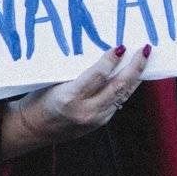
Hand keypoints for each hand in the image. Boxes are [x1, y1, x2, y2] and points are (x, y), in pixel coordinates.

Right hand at [2, 43, 148, 158]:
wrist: (33, 129)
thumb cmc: (39, 101)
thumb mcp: (53, 83)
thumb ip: (78, 74)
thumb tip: (103, 56)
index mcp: (69, 97)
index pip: (98, 75)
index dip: (112, 59)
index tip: (121, 46)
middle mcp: (85, 110)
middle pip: (118, 85)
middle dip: (134, 66)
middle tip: (144, 49)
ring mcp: (95, 118)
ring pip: (123, 94)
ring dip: (136, 76)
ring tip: (144, 59)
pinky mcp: (100, 122)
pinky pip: (118, 101)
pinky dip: (126, 87)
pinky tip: (131, 76)